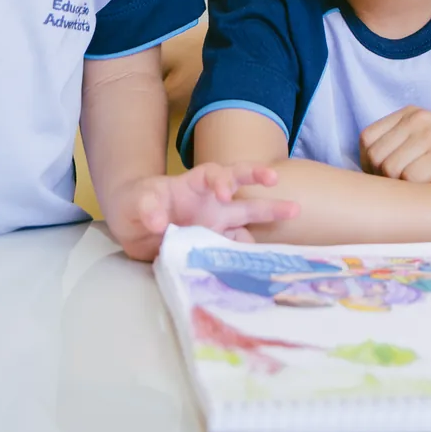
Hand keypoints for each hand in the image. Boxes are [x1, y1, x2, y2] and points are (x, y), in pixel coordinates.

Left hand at [105, 165, 298, 260]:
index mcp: (194, 184)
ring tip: (294, 212)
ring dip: (269, 213)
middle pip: (241, 186)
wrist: (135, 224)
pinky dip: (249, 252)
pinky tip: (265, 257)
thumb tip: (159, 223)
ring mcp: (216, 222)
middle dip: (259, 181)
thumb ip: (147, 209)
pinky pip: (236, 246)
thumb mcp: (137, 202)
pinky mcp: (214, 242)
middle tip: (278, 182)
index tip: (226, 193)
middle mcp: (211, 201)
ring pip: (247, 215)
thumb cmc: (138, 203)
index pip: (214, 174)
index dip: (223, 180)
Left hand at [359, 107, 430, 185]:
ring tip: (423, 185)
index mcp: (410, 113)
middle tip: (406, 187)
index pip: (367, 138)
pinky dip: (419, 191)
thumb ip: (394, 150)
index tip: (386, 178)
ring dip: (403, 187)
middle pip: (377, 156)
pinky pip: (411, 180)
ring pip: (391, 170)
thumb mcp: (422, 145)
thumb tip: (357, 176)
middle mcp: (418, 118)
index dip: (369, 164)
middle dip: (385, 179)